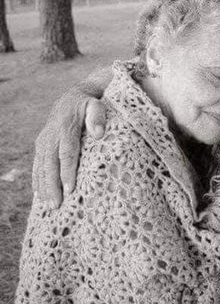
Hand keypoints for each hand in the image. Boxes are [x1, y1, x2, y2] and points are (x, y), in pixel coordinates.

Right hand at [32, 91, 105, 207]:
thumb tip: (99, 133)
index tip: (70, 189)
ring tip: (50, 206)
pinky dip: (37, 180)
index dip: (67, 171)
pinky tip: (40, 195)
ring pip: (42, 166)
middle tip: (57, 205)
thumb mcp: (96, 105)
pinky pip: (37, 164)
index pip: (66, 152)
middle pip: (51, 163)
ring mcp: (44, 140)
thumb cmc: (88, 105)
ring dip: (44, 187)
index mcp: (66, 126)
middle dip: (53, 185)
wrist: (72, 97)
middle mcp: (51, 135)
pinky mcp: (41, 145)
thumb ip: (97, 117)